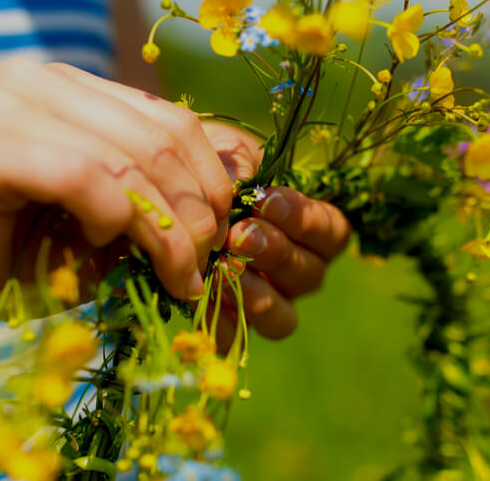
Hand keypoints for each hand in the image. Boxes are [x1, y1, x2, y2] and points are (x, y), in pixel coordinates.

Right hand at [0, 58, 233, 331]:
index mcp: (75, 87)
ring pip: (127, 162)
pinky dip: (112, 219)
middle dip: (196, 212)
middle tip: (202, 264)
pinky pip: (82, 178)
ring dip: (165, 231)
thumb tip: (245, 173)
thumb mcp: (112, 214)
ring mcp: (7, 106)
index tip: (224, 232)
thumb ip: (163, 189)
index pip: (173, 120)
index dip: (212, 178)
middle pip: (158, 139)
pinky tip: (106, 245)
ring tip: (176, 275)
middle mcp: (40, 82)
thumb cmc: (26, 251)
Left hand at [202, 123, 351, 345]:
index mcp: (309, 229)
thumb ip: (240, 165)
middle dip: (275, 253)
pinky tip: (200, 296)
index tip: (266, 201)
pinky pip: (236, 337)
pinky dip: (220, 320)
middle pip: (309, 276)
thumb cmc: (206, 166)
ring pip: (282, 317)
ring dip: (255, 294)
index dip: (305, 220)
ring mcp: (266, 303)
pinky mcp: (229, 326)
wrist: (158, 191)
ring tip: (221, 269)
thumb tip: (244, 186)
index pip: (331, 232)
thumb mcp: (224, 152)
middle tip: (239, 236)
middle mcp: (296, 272)